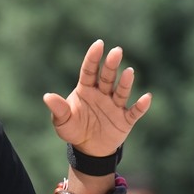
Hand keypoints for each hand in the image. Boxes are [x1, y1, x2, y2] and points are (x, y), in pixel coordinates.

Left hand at [42, 40, 151, 155]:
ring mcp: (115, 106)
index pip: (89, 71)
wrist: (88, 149)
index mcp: (86, 90)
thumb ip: (58, 108)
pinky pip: (135, 111)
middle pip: (107, 77)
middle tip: (116, 51)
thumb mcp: (62, 121)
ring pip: (121, 91)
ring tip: (129, 72)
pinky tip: (146, 97)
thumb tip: (47, 96)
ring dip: (125, 82)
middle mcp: (102, 94)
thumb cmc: (74, 130)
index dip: (93, 58)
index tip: (99, 44)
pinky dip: (141, 106)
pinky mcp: (125, 119)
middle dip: (111, 65)